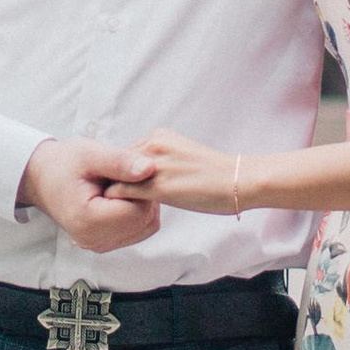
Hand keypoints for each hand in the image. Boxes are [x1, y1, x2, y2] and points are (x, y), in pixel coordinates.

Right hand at [19, 136, 160, 251]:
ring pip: (146, 227)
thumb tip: (150, 169)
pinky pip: (137, 230)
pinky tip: (121, 196)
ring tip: (121, 184)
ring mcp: (99, 245)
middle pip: (145, 221)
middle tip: (125, 175)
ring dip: (142, 203)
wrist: (41, 177)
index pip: (140, 211)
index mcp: (88, 221)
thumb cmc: (62, 164)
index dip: (142, 188)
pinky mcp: (104, 242)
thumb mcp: (90, 154)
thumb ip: (120, 162)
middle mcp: (93, 240)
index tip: (126, 171)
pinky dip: (136, 211)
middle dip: (144, 196)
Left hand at [115, 130, 242, 215]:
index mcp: (160, 136)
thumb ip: (161, 160)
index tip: (117, 187)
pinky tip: (122, 213)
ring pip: (115, 177)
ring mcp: (154, 164)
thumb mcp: (182, 155)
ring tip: (112, 209)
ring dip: (113, 192)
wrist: (239, 181)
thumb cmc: (215, 175)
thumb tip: (144, 175)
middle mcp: (153, 144)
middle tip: (110, 201)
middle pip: (116, 164)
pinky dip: (116, 203)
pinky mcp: (158, 186)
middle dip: (113, 181)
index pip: (124, 154)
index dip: (119, 173)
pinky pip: (121, 192)